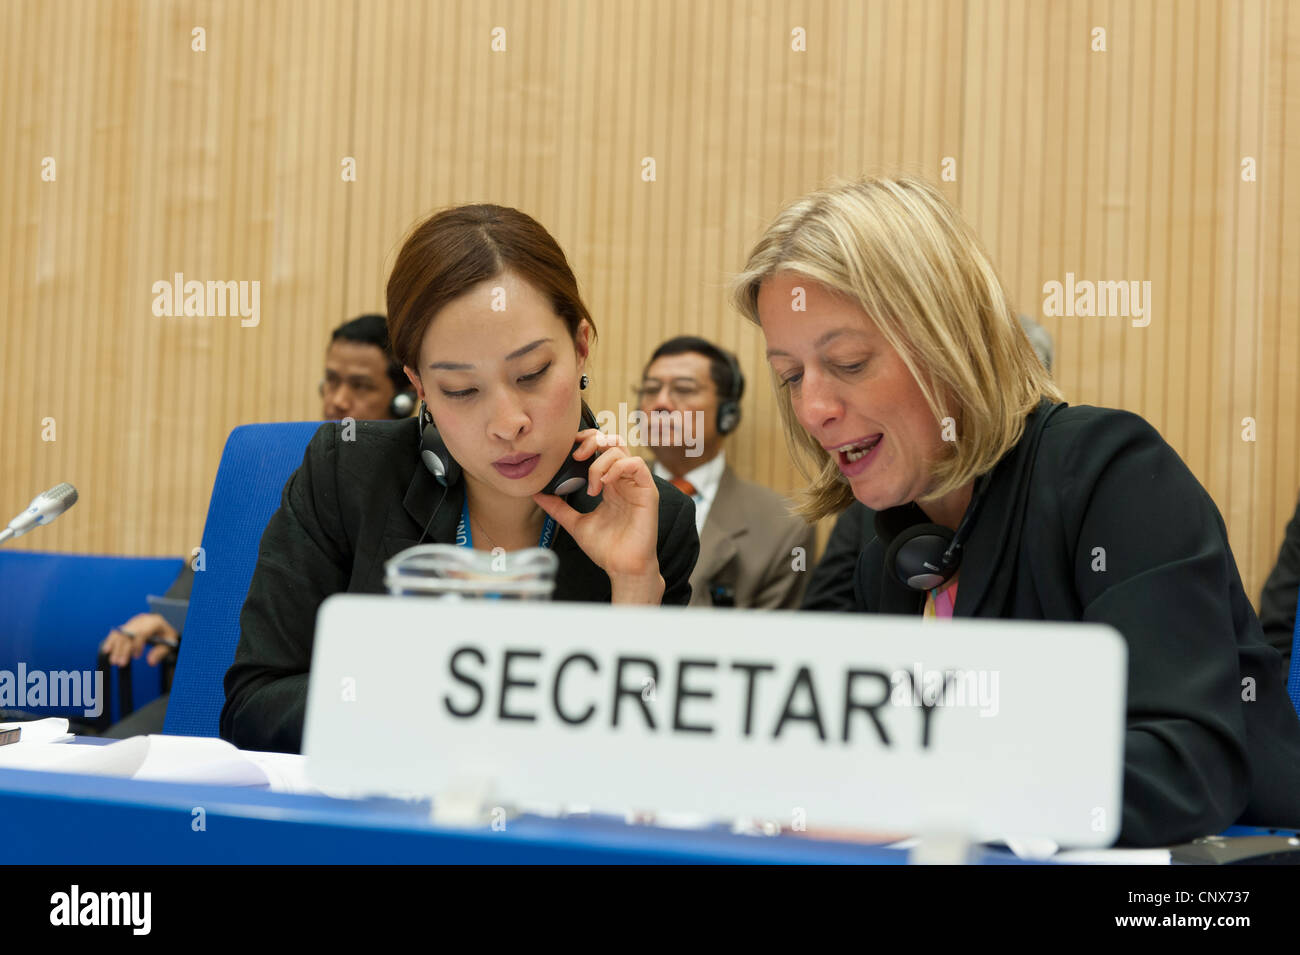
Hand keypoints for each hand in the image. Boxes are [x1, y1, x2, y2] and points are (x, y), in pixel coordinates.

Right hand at [100, 613, 177, 667]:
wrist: (166, 623)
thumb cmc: (167, 634)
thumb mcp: (170, 643)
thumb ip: (161, 652)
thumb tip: (150, 662)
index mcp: (154, 622)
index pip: (142, 632)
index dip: (137, 644)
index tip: (136, 656)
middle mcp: (142, 620)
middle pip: (129, 633)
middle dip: (124, 649)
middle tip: (120, 663)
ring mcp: (134, 622)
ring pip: (121, 633)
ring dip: (116, 648)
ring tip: (113, 661)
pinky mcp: (128, 625)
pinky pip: (117, 632)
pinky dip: (111, 641)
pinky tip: (107, 650)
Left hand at [533, 430, 663, 602]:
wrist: (622, 568)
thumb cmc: (605, 548)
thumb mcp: (575, 523)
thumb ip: (558, 507)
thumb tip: (536, 493)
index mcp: (610, 484)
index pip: (602, 448)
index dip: (587, 440)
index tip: (568, 449)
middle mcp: (624, 480)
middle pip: (614, 441)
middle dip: (593, 441)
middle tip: (576, 455)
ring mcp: (637, 485)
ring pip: (622, 451)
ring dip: (600, 463)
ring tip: (591, 486)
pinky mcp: (648, 492)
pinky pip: (636, 465)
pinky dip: (617, 468)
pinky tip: (605, 484)